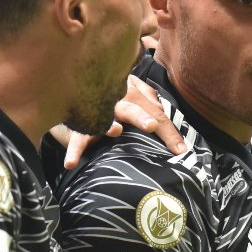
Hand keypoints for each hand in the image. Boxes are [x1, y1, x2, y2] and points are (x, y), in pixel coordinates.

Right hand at [60, 76, 186, 168]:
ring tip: (115, 131)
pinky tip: (71, 163)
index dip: (168, 131)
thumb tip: (164, 114)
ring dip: (109, 123)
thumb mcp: (131, 91)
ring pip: (104, 116)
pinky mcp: (81, 124)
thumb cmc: (112, 93)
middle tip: (152, 126)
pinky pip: (77, 137)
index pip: (154, 111)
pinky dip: (74, 150)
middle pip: (131, 107)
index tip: (181, 150)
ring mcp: (97, 110)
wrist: (77, 88)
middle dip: (141, 116)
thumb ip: (147, 98)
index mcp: (132, 91)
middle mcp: (115, 98)